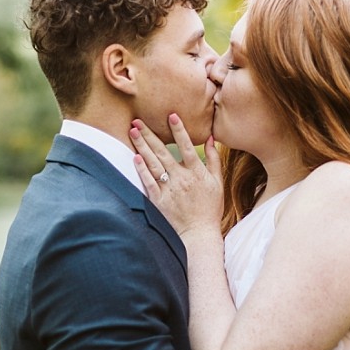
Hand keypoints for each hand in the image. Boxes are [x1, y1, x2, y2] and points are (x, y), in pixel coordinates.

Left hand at [130, 115, 222, 236]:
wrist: (198, 234)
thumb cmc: (210, 208)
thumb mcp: (217, 183)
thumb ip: (214, 160)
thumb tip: (211, 138)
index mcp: (197, 173)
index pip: (187, 147)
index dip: (179, 131)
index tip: (171, 115)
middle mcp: (182, 179)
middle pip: (163, 152)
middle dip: (150, 134)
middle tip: (137, 120)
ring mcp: (169, 189)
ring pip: (153, 164)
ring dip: (142, 146)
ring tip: (132, 132)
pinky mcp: (159, 200)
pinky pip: (148, 181)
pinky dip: (141, 169)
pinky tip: (135, 157)